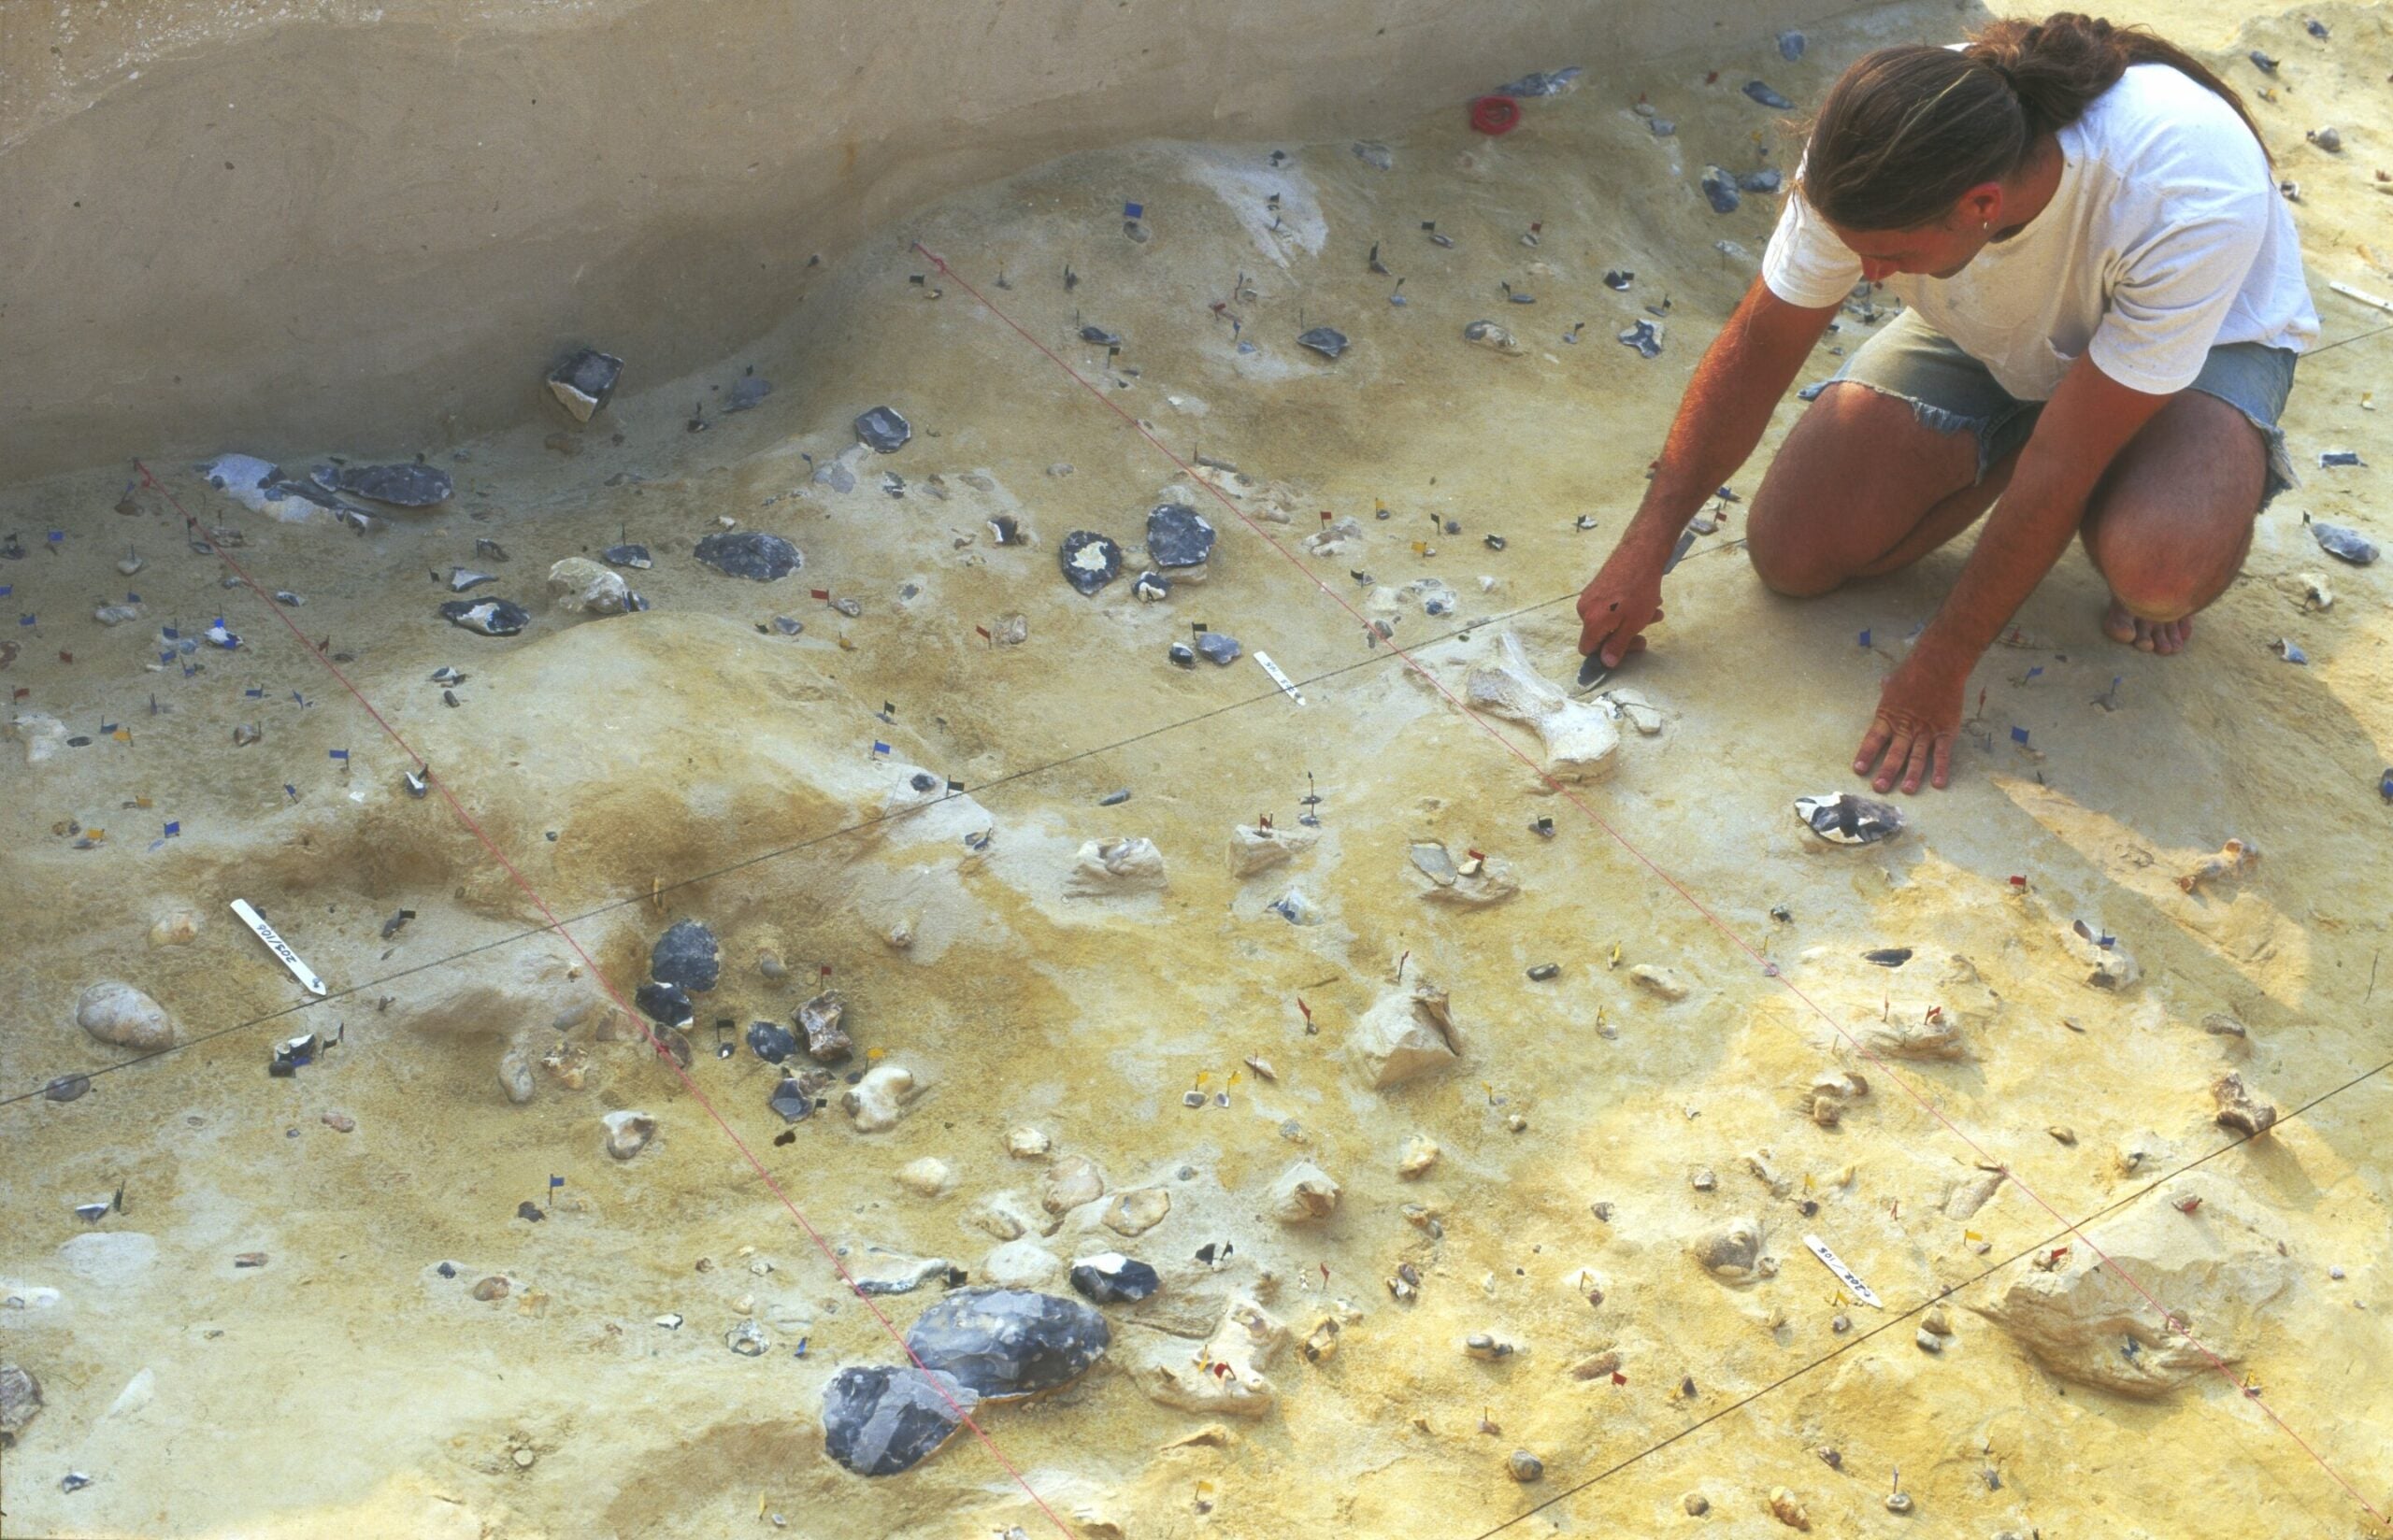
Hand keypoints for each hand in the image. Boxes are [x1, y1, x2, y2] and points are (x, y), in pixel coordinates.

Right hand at [1575, 545, 1665, 667]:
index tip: (1627, 647)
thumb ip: (1617, 646)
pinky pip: (1610, 605)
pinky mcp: (1599, 585)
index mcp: (1590, 622)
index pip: (1587, 649)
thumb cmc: (1638, 592)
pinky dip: (1626, 608)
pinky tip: (1646, 601)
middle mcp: (1584, 609)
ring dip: (1632, 620)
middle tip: (1647, 632)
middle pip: (1601, 634)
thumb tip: (1606, 663)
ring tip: (1655, 612)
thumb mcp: (1632, 625)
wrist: (1640, 554)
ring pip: (1610, 618)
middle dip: (1626, 635)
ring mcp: (1590, 595)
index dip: (1606, 653)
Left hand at [1853, 655, 1967, 793]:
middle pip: (1894, 753)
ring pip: (1917, 757)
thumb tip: (1884, 683)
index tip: (1858, 769)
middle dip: (1886, 772)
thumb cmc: (1914, 671)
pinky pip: (1942, 753)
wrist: (1940, 665)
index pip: (1873, 739)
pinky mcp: (1945, 731)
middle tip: (1878, 789)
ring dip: (1911, 775)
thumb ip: (1888, 689)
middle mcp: (1906, 727)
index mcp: (1888, 716)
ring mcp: (1926, 731)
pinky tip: (1937, 783)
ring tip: (1905, 790)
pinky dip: (1940, 768)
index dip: (1866, 755)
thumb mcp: (1894, 682)